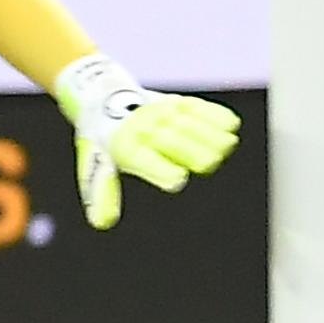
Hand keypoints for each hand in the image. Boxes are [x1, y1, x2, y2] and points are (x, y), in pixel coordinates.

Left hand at [54, 54, 238, 230]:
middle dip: (199, 157)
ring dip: (216, 140)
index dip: (166, 173)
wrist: (105, 100)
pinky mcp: (180, 102)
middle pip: (184, 146)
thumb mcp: (96, 168)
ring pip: (200, 127)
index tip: (177, 179)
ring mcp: (165, 113)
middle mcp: (147, 128)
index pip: (147, 161)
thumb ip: (104, 195)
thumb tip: (102, 223)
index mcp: (125, 148)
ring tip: (220, 147)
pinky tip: (227, 130)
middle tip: (204, 163)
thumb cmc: (104, 143)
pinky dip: (221, 120)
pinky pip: (208, 110)